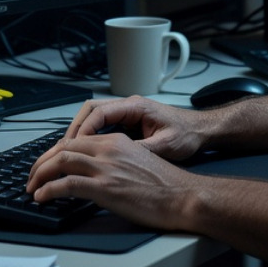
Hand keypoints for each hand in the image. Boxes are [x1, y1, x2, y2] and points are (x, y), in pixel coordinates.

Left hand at [26, 131, 202, 232]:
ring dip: (40, 174)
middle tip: (31, 176)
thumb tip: (96, 173)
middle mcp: (109, 149)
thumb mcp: (138, 161)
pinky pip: (67, 183)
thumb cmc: (166, 185)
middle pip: (63, 147)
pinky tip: (41, 197)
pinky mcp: (106, 187)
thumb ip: (115, 161)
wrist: (183, 196)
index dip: (55, 152)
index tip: (46, 165)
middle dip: (41, 162)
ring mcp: (106, 167)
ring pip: (61, 161)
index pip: (76, 140)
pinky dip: (49, 189)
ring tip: (31, 187)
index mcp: (116, 141)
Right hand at [60, 96, 208, 162]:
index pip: (99, 112)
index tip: (75, 146)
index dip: (84, 129)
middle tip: (65, 149)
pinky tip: (88, 152)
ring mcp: (128, 113)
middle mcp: (128, 106)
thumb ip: (141, 151)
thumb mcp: (165, 146)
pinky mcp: (129, 122)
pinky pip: (104, 125)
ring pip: (95, 116)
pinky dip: (93, 136)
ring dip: (82, 132)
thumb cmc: (187, 135)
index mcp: (135, 107)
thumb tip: (117, 160)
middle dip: (76, 129)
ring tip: (71, 152)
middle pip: (91, 110)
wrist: (202, 130)